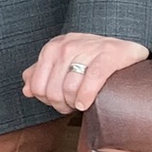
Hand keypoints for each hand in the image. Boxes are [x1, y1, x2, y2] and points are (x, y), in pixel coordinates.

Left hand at [22, 32, 147, 113]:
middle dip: (61, 105)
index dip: (46, 101)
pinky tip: (86, 103)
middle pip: (52, 90)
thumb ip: (40, 74)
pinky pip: (92, 80)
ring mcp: (87, 49)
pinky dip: (86, 97)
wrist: (124, 46)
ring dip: (74, 104)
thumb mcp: (62, 62)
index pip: (37, 86)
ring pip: (69, 88)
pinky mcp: (108, 55)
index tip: (59, 102)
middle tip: (71, 106)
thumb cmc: (91, 58)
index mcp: (52, 48)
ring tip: (80, 104)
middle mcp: (66, 46)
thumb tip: (26, 90)